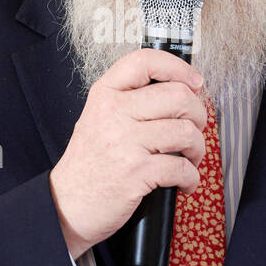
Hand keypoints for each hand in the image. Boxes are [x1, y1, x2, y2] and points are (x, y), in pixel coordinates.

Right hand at [49, 48, 206, 257]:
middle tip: (195, 129)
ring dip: (198, 149)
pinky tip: (184, 182)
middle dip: (199, 115)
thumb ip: (131, 101)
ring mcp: (125, 142)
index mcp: (105, 94)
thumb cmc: (90, 163)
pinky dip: (191, 178)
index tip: (193, 81)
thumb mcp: (99, 118)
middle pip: (179, 96)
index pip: (145, 61)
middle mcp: (114, 112)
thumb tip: (181, 92)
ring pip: (186, 132)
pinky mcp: (136, 173)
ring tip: (190, 159)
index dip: (177, 67)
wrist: (66, 204)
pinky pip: (182, 168)